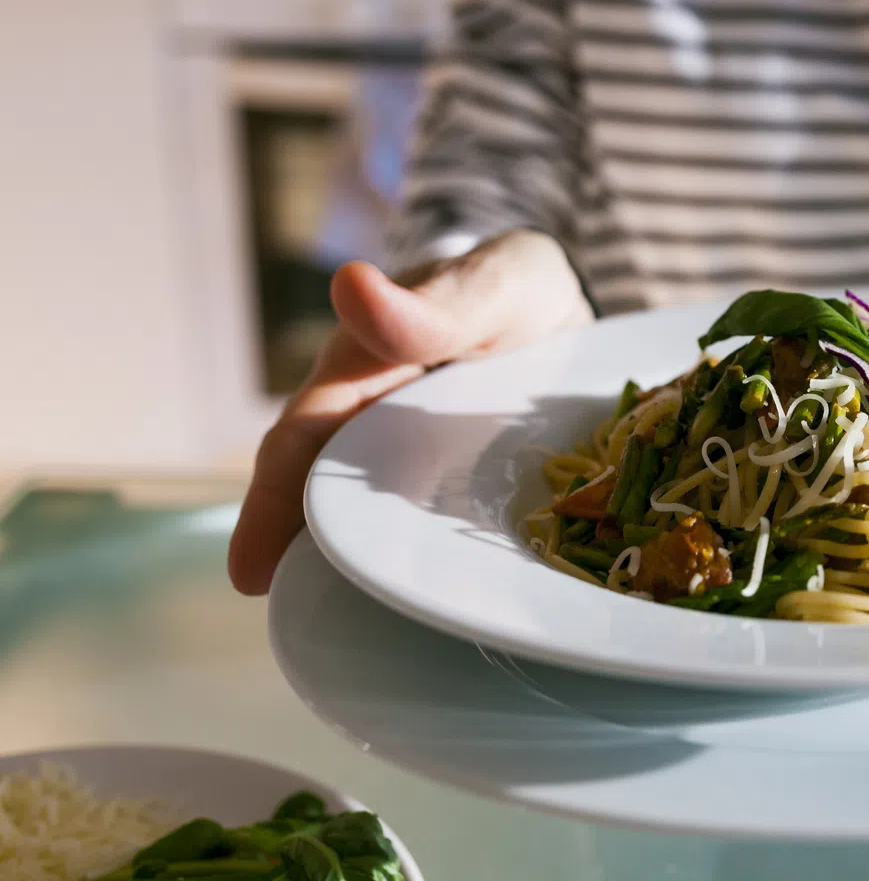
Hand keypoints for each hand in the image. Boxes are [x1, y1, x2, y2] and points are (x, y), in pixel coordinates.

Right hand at [228, 229, 593, 594]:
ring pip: (370, 514)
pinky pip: (426, 525)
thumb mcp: (493, 284)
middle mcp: (374, 416)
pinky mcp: (455, 480)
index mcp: (363, 366)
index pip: (305, 439)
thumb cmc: (517, 287)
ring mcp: (412, 453)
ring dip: (353, 563)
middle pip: (322, 489)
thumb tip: (351, 285)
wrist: (572, 308)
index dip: (274, 504)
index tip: (249, 572)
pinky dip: (416, 561)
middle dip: (298, 548)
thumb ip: (432, 303)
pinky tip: (429, 613)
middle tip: (287, 615)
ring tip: (343, 630)